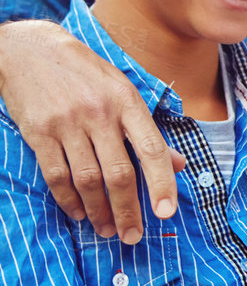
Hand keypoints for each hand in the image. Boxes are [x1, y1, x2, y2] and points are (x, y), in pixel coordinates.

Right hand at [0, 20, 182, 239]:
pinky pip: (56, 175)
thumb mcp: (123, 91)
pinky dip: (68, 199)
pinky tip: (79, 212)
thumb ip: (148, 131)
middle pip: (119, 173)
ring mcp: (67, 123)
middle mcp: (99, 113)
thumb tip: (178, 164)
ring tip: (108, 229)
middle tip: (132, 236)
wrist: (28, 49)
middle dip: (128, 210)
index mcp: (127, 102)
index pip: (152, 150)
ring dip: (99, 211)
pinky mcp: (38, 132)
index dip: (162, 184)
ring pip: (88, 179)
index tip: (166, 213)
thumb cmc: (84, 73)